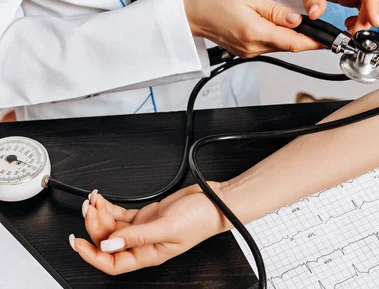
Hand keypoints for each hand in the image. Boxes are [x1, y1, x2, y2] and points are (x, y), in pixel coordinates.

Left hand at [70, 183, 226, 274]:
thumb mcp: (167, 228)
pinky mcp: (147, 215)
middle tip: (90, 209)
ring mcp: (144, 229)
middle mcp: (144, 244)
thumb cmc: (201, 219)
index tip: (77, 242)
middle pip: (108, 241)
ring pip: (112, 227)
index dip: (92, 256)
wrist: (216, 200)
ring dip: (100, 214)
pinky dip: (109, 207)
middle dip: (95, 226)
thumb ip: (137, 236)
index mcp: (149, 254)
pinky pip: (120, 215)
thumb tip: (109, 244)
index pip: (112, 263)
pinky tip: (103, 200)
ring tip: (95, 200)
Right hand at [182, 0, 320, 57]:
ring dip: (292, 38)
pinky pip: (269, 46)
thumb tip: (297, 20)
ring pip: (279, 46)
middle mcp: (253, 47)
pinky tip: (280, 28)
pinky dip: (278, 38)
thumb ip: (275, 11)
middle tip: (321, 32)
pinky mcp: (246, 51)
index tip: (327, 40)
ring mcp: (249, 51)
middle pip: (289, 46)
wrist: (191, 12)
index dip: (313, 42)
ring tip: (304, 28)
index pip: (293, 42)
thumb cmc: (213, 0)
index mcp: (255, 32)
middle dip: (306, 39)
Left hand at [287, 0, 378, 32]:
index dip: (374, 3)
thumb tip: (316, 14)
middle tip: (357, 32)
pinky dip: (358, 20)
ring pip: (369, 4)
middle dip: (368, 16)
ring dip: (364, 20)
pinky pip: (361, 9)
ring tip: (352, 31)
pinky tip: (349, 26)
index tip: (373, 21)